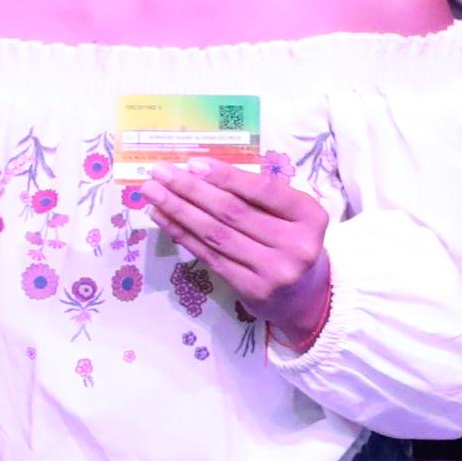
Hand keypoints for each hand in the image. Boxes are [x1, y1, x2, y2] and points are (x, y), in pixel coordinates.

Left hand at [134, 163, 331, 344]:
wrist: (307, 297)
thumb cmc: (293, 241)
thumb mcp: (292, 215)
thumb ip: (258, 195)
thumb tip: (199, 171)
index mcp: (309, 216)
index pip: (263, 190)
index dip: (226, 176)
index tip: (192, 163)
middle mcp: (296, 245)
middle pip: (233, 212)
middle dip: (191, 189)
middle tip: (160, 172)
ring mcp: (273, 271)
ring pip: (216, 234)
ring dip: (179, 210)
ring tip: (152, 192)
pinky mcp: (251, 290)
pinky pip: (209, 256)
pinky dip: (182, 234)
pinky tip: (163, 217)